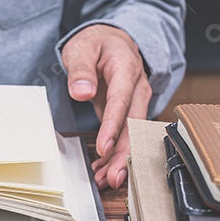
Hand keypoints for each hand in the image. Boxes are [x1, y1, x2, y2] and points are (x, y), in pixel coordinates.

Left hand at [61, 24, 151, 189]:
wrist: (113, 39)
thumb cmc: (97, 42)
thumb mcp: (83, 48)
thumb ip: (81, 69)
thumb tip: (81, 91)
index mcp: (127, 69)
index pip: (121, 101)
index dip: (113, 127)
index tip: (103, 148)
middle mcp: (137, 88)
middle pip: (133, 125)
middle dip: (124, 154)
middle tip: (112, 178)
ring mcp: (136, 101)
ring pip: (132, 134)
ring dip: (120, 159)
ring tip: (104, 181)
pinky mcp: (129, 111)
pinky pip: (125, 135)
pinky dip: (115, 153)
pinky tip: (103, 170)